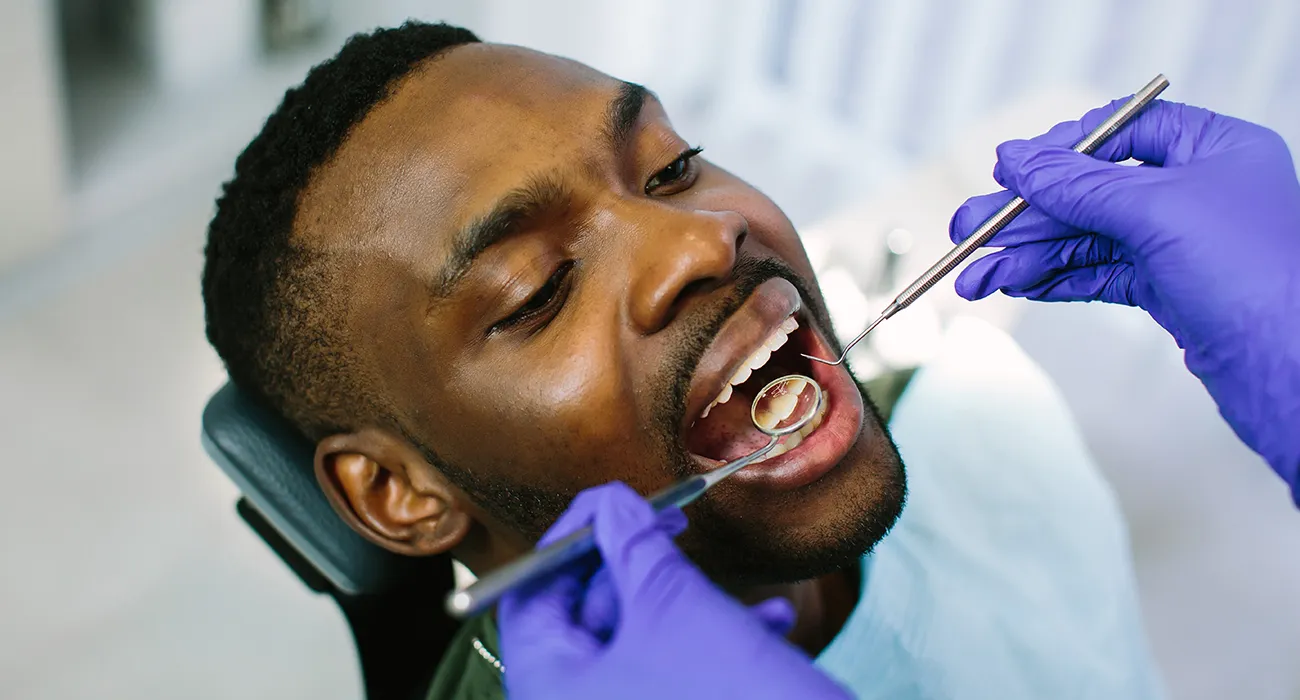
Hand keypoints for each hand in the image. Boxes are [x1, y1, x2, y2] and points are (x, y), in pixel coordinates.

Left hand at [497, 482, 850, 699]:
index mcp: (550, 688)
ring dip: (693, 604)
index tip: (612, 502)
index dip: (569, 538)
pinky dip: (716, 641)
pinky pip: (673, 671)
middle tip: (672, 526)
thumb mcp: (675, 607)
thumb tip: (611, 503)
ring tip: (741, 588)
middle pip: (582, 615)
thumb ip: (633, 545)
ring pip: (638, 641)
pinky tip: (771, 622)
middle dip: (637, 567)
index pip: (528, 594)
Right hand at [949, 99, 1299, 501]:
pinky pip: (1097, 275)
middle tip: (967, 233)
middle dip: (1025, 217)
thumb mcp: (1156, 210)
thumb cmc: (1255, 275)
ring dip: (1026, 258)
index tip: (1009, 172)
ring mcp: (1185, 244)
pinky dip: (1052, 280)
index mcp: (1216, 149)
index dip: (1062, 150)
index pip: (1123, 130)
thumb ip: (1079, 185)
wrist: (1296, 374)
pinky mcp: (1171, 292)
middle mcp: (1201, 192)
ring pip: (1087, 240)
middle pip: (1092, 191)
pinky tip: (1012, 286)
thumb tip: (1016, 160)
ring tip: (972, 279)